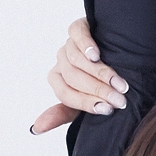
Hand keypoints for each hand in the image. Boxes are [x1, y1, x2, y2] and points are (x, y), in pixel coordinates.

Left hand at [30, 18, 128, 135]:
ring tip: (118, 82)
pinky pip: (77, 34)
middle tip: (120, 99)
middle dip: (99, 90)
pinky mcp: (78, 27)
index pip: (66, 94)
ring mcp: (69, 44)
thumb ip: (62, 114)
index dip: (87, 103)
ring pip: (76, 59)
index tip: (108, 109)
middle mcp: (61, 63)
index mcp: (58, 82)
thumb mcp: (82, 103)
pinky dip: (86, 45)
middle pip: (74, 78)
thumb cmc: (100, 85)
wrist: (119, 56)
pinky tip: (96, 54)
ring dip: (100, 73)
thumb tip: (35, 129)